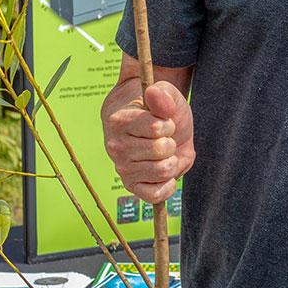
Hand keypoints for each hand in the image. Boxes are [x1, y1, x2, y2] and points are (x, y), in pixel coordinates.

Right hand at [102, 79, 195, 202]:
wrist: (153, 128)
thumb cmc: (159, 112)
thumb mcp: (166, 96)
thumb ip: (163, 94)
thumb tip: (153, 92)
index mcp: (119, 121)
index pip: (156, 128)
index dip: (168, 124)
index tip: (163, 122)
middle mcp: (115, 147)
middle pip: (161, 150)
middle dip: (171, 142)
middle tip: (163, 139)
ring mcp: (122, 169)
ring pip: (162, 171)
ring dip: (171, 161)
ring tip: (163, 154)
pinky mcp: (132, 186)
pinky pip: (155, 195)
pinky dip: (167, 186)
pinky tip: (166, 174)